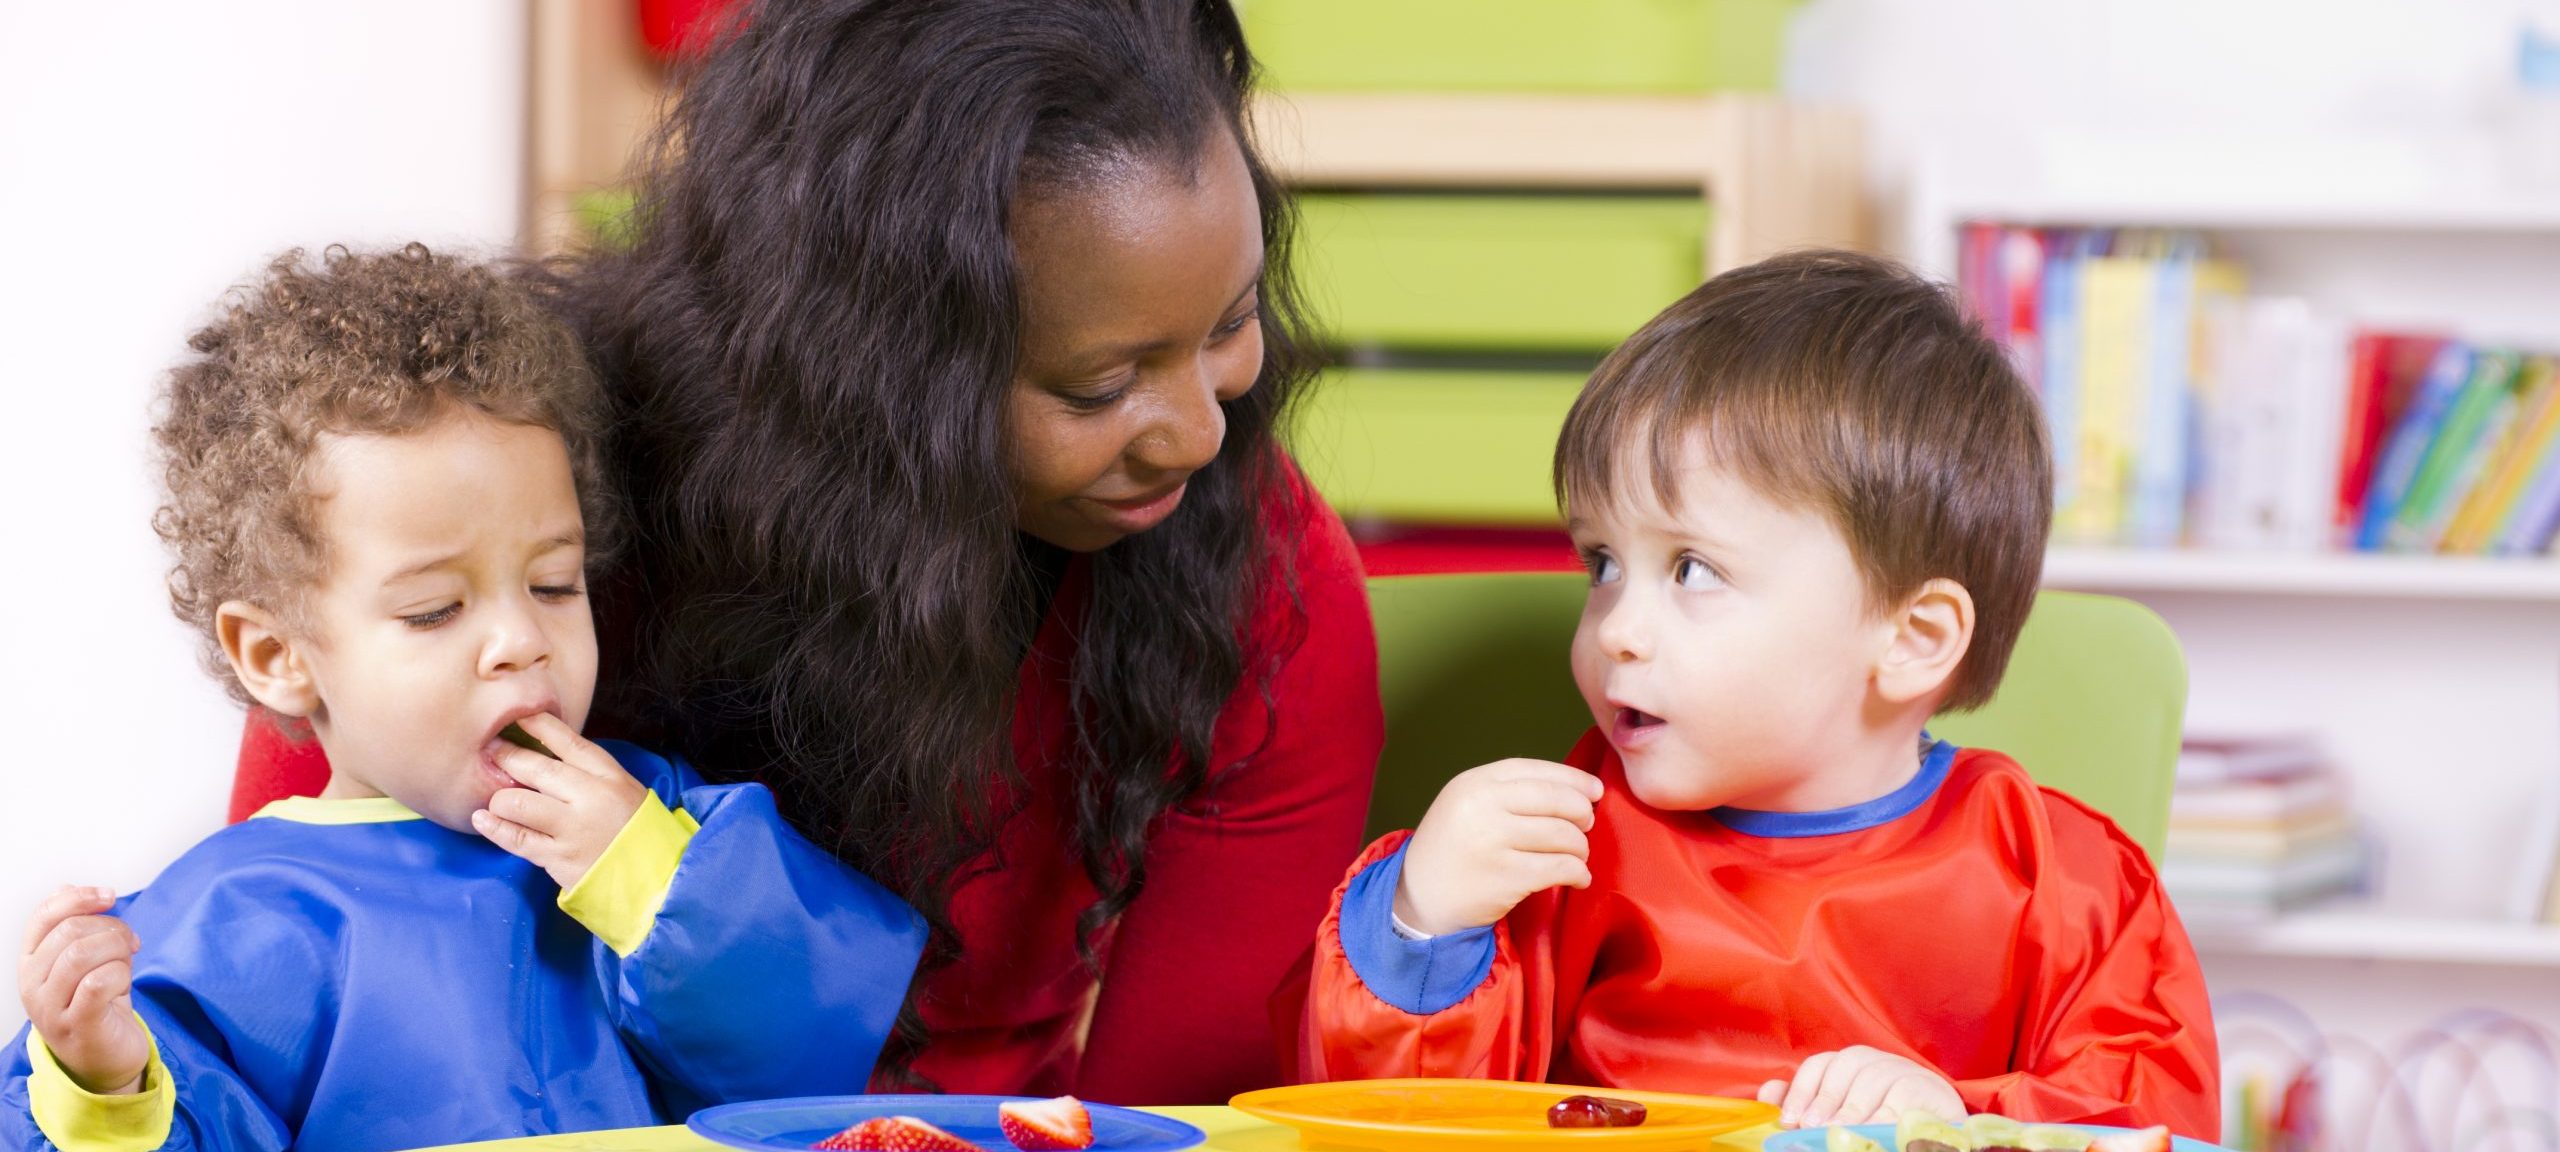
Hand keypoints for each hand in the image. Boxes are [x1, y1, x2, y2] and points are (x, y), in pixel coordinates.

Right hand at [18, 886, 147, 1094]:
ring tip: (127, 961)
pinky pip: (98, 984)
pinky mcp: (76, 1025)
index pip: (43, 916)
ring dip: (116, 950)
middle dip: (111, 928)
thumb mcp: (86, 961)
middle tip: (130, 942)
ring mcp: (50, 1008)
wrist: (105, 1058)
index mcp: (31, 962)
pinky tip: (124, 983)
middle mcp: (32, 984)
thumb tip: (68, 887)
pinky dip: (120, 974)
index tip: (109, 895)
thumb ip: (75, 927)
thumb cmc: (98, 1004)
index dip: (78, 897)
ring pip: (82, 954)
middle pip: (69, 932)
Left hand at [472, 712, 648, 889]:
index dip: (540, 726)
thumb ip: (589, 772)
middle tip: (491, 751)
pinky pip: (516, 838)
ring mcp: (573, 828)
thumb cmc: (633, 828)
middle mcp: (591, 798)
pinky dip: (494, 827)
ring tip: (495, 798)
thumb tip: (544, 751)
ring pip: (519, 803)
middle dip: (508, 757)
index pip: (569, 743)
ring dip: (500, 798)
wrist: (652, 874)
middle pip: (538, 769)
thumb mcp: (622, 789)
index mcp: (609, 776)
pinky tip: (483, 819)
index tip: (518, 716)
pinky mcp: (558, 857)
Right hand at [1392, 759, 1602, 935]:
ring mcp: (1493, 841)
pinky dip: (1579, 873)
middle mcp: (1482, 805)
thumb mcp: (1466, 805)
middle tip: (1585, 827)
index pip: (1536, 771)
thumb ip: (1509, 793)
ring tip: (1576, 857)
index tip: (1595, 790)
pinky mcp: (1506, 877)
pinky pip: (1561, 868)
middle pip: (1557, 800)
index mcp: (1474, 782)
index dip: (1573, 779)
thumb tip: (1578, 793)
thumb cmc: (1451, 849)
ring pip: (1564, 835)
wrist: (1417, 898)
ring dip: (1580, 848)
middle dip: (1582, 814)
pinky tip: (1578, 878)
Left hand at [1758, 1045, 1964, 1127]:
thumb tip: (1767, 1093)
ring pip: (1872, 1078)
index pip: (1819, 1065)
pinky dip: (1885, 1114)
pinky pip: (1902, 1094)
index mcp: (1850, 1067)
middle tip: (1811, 1127)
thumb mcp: (1838, 1116)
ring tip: (1838, 1131)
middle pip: (1844, 1067)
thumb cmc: (1881, 1127)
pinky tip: (1872, 1132)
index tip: (1788, 1120)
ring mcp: (1902, 1071)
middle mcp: (1874, 1062)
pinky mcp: (1928, 1088)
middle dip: (1824, 1100)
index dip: (1801, 1090)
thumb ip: (1803, 1104)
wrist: (1937, 1136)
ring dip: (1852, 1109)